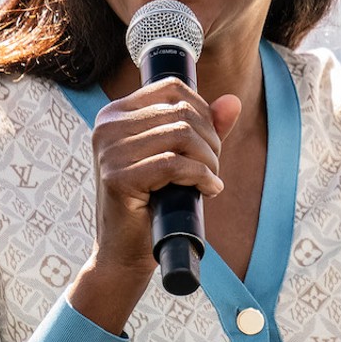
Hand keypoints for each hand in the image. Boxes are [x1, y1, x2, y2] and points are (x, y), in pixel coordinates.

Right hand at [67, 80, 239, 332]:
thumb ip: (204, 128)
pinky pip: (175, 164)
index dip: (203, 110)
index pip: (172, 87)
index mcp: (115, 113)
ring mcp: (109, 151)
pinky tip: (208, 190)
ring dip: (208, 160)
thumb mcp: (179, 157)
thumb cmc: (153, 203)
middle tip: (212, 169)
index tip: (209, 142)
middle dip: (211, 140)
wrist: (125, 254)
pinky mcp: (118, 177)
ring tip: (210, 181)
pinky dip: (201, 176)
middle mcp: (107, 126)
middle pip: (182, 111)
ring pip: (182, 135)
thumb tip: (233, 102)